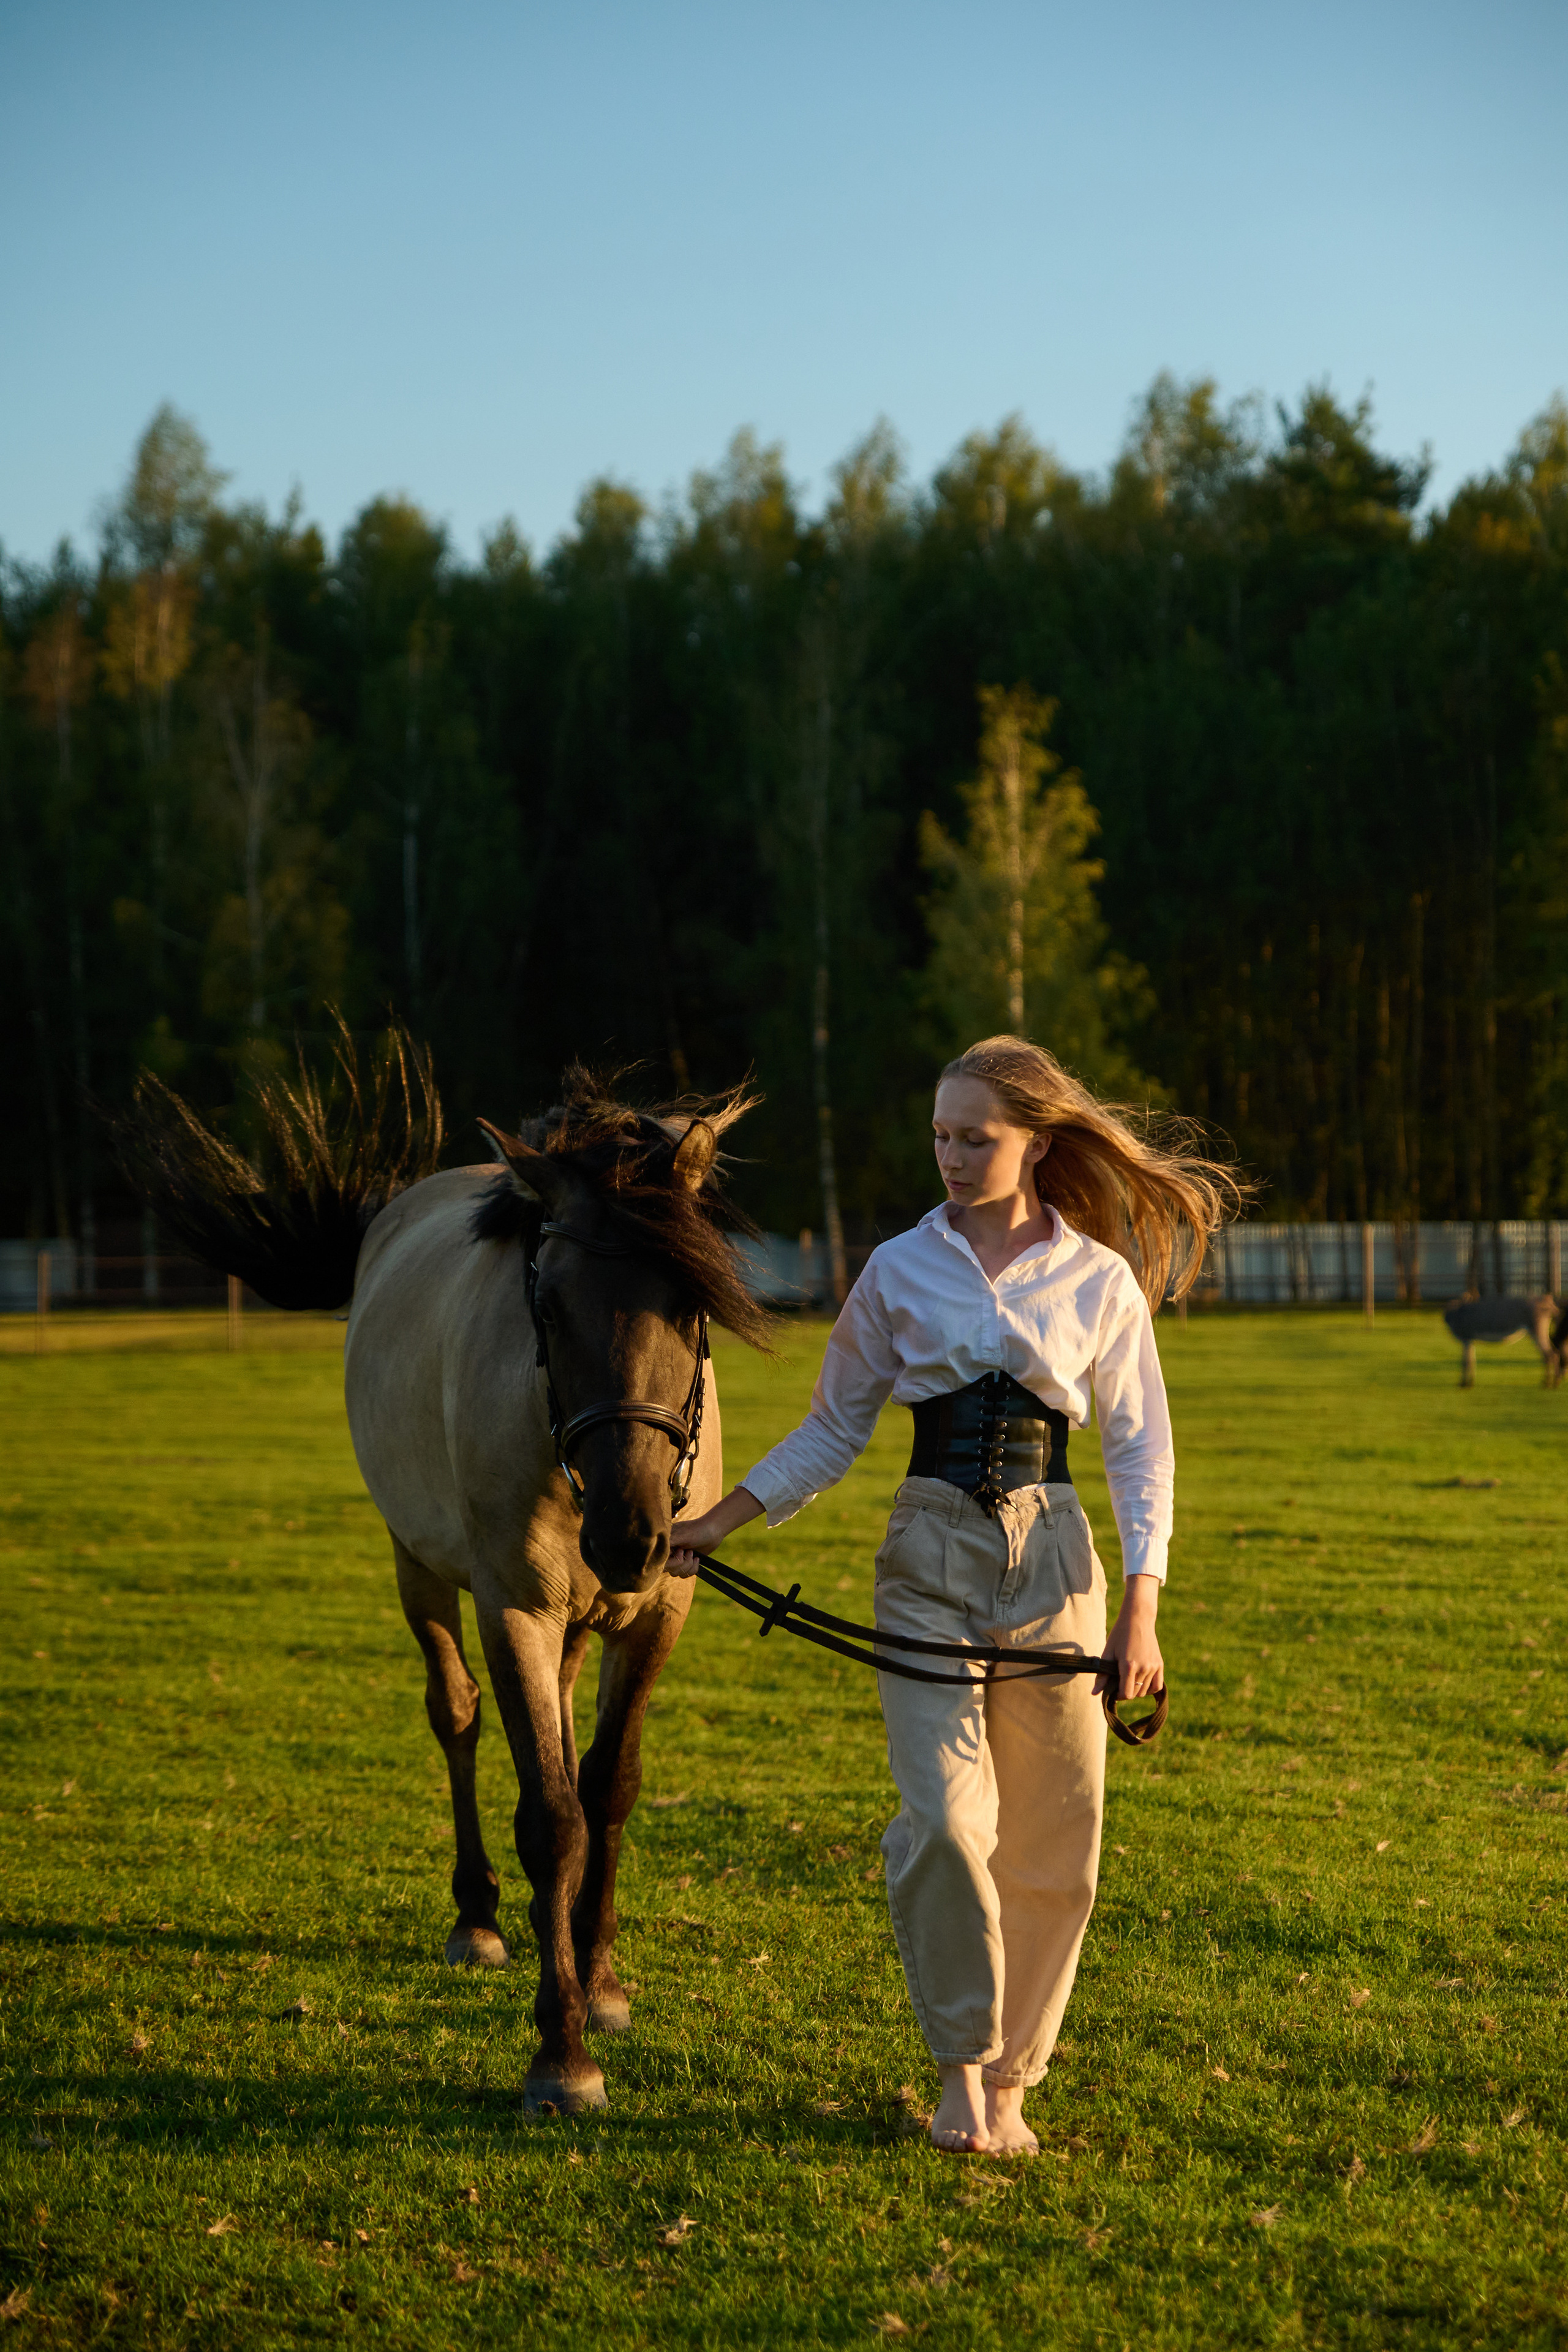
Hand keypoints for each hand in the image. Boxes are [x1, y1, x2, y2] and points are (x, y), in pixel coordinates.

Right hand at [667, 1486, 764, 1576]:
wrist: (714, 1531)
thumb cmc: (698, 1530)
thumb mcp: (682, 1535)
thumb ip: (669, 1542)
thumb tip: (657, 1549)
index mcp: (665, 1543)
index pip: (659, 1559)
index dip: (671, 1560)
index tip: (681, 1550)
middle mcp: (669, 1551)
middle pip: (668, 1569)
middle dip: (682, 1563)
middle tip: (689, 1551)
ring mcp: (677, 1558)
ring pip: (676, 1573)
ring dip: (688, 1565)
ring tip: (693, 1553)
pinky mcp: (686, 1563)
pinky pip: (684, 1574)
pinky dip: (693, 1569)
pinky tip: (697, 1559)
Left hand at [1095, 1575, 1163, 1700]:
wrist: (1138, 1619)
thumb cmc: (1119, 1635)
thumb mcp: (1108, 1653)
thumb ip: (1102, 1675)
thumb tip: (1094, 1693)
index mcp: (1129, 1666)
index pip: (1126, 1694)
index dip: (1118, 1695)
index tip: (1113, 1689)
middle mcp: (1143, 1668)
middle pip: (1135, 1694)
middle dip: (1126, 1691)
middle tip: (1119, 1681)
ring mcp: (1153, 1667)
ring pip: (1145, 1691)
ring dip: (1136, 1690)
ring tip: (1129, 1678)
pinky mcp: (1159, 1664)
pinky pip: (1157, 1686)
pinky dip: (1149, 1689)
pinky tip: (1141, 1683)